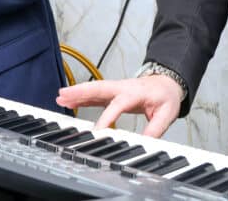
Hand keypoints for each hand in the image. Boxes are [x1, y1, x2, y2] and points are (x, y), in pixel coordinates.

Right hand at [55, 75, 182, 137]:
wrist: (168, 82)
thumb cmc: (166, 96)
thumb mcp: (167, 113)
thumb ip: (155, 129)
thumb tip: (144, 144)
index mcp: (136, 93)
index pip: (119, 104)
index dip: (107, 116)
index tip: (97, 130)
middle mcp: (123, 88)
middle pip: (99, 88)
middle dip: (81, 91)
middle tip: (64, 95)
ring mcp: (116, 89)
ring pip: (94, 89)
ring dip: (77, 92)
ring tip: (60, 97)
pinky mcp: (113, 92)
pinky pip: (95, 93)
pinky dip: (81, 96)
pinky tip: (69, 100)